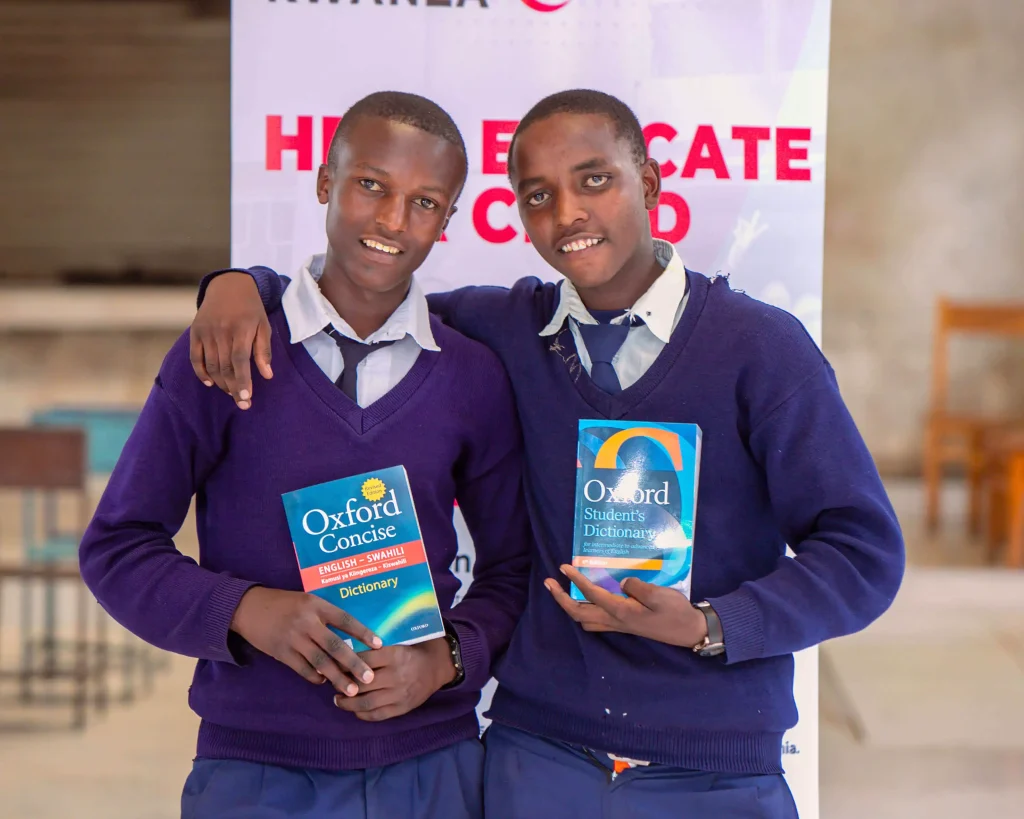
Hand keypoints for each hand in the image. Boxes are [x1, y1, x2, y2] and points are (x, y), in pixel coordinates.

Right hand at [190, 272, 272, 409]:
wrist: (228, 286)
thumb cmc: (251, 309)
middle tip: (242, 404)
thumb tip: (267, 376)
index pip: (240, 361)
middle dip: (233, 389)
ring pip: (212, 365)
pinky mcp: (195, 332)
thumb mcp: (264, 326)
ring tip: (231, 393)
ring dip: (221, 383)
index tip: (246, 399)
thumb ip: (264, 351)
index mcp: (241, 328)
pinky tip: (210, 383)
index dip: (243, 381)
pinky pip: (195, 357)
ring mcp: (206, 331)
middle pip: (225, 367)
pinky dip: (201, 373)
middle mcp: (221, 330)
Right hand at [230, 587, 381, 694]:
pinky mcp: (281, 652)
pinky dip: (315, 676)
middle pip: (335, 646)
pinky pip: (303, 668)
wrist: (249, 608)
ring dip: (337, 678)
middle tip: (369, 678)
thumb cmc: (284, 604)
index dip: (363, 633)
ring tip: (351, 690)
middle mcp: (307, 622)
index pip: (345, 620)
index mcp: (317, 606)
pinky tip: (324, 681)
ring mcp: (294, 638)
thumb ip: (326, 615)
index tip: (380, 645)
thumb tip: (350, 636)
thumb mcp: (307, 601)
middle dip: (354, 664)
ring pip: (320, 662)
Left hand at [333, 638, 455, 721]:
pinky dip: (362, 714)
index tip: (333, 664)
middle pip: (361, 683)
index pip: (362, 659)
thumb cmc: (410, 652)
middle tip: (332, 682)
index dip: (344, 663)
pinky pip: (377, 715)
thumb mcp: (396, 644)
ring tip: (338, 699)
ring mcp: (399, 694)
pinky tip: (354, 709)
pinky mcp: (401, 708)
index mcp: (394, 655)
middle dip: (342, 684)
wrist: (435, 668)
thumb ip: (375, 649)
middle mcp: (396, 675)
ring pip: (366, 702)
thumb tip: (344, 652)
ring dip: (347, 703)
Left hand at [545, 565, 707, 647]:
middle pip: (578, 613)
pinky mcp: (624, 625)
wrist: (689, 631)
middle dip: (560, 599)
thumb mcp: (659, 595)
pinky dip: (584, 609)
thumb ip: (637, 587)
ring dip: (570, 606)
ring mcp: (619, 625)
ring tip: (562, 591)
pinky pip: (595, 620)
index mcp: (621, 612)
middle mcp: (615, 621)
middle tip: (549, 583)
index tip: (564, 567)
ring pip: (585, 620)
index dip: (575, 580)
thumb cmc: (676, 612)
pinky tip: (587, 598)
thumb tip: (622, 582)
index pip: (591, 595)